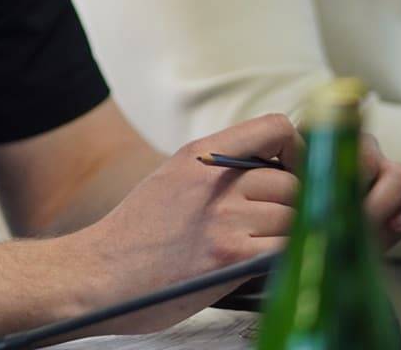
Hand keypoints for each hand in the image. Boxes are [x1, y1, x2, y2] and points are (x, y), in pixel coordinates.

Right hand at [72, 114, 302, 332]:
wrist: (100, 272)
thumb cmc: (137, 234)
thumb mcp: (173, 178)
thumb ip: (218, 168)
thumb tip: (274, 170)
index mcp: (202, 154)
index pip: (276, 127)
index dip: (299, 151)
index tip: (295, 173)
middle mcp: (217, 179)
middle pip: (293, 183)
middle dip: (292, 207)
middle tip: (270, 228)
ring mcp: (226, 216)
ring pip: (296, 218)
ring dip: (287, 238)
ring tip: (257, 250)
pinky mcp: (233, 255)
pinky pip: (289, 249)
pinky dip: (285, 260)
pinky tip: (261, 267)